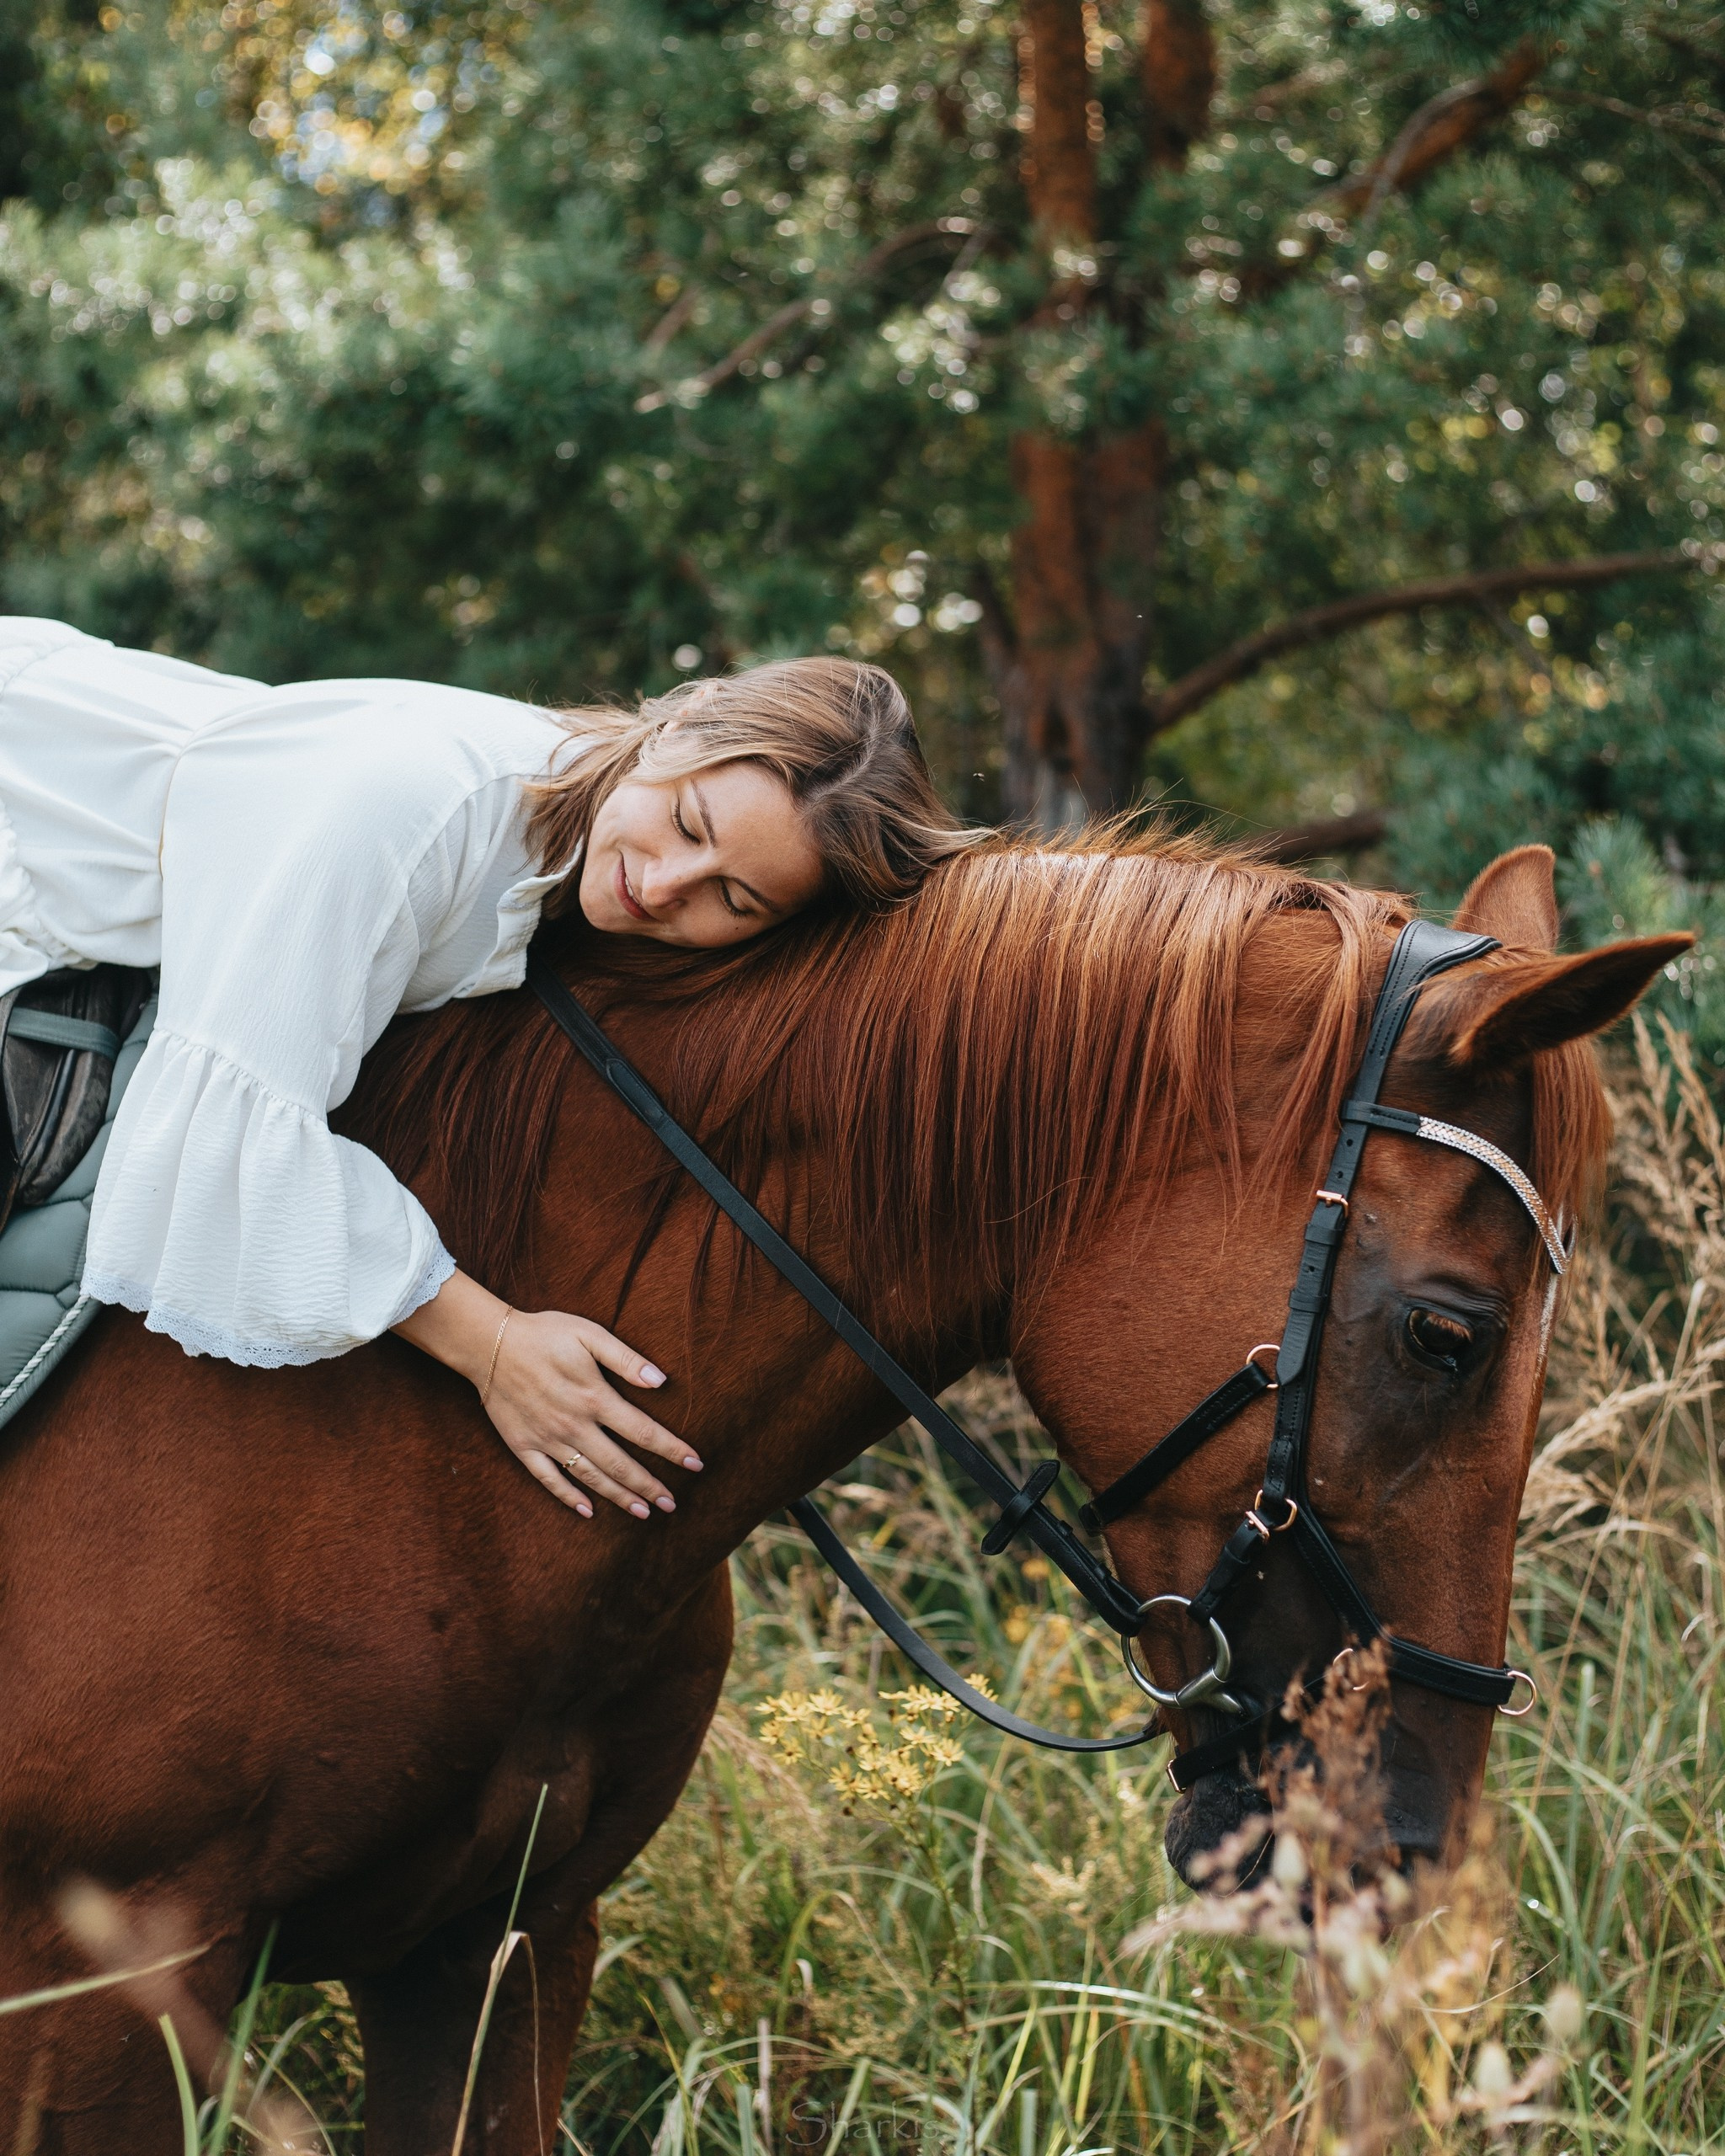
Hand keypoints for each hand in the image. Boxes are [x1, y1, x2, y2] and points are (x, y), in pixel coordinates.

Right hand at [393, 1268, 701, 1515]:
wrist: (488, 1343)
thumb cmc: (544, 1334)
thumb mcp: (589, 1335)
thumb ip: (625, 1359)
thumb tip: (661, 1381)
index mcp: (594, 1398)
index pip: (643, 1432)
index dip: (671, 1449)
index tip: (696, 1464)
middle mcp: (574, 1426)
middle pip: (620, 1464)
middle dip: (650, 1486)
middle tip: (672, 1504)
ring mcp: (547, 1440)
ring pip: (589, 1477)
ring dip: (618, 1496)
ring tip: (642, 1512)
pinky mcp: (523, 1446)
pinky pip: (548, 1479)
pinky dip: (568, 1496)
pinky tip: (587, 1511)